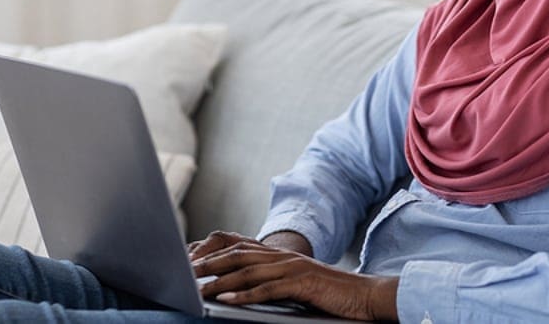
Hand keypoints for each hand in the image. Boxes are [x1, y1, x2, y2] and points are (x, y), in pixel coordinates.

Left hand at [189, 232, 397, 320]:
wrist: (364, 295)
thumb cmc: (329, 294)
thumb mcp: (295, 283)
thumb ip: (270, 280)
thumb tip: (239, 289)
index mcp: (280, 254)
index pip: (239, 247)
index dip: (213, 251)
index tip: (189, 260)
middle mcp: (283, 256)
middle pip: (238, 255)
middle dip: (209, 262)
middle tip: (184, 271)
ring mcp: (292, 268)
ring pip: (248, 271)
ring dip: (220, 280)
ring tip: (199, 288)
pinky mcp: (302, 283)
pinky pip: (268, 289)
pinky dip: (245, 295)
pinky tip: (228, 301)